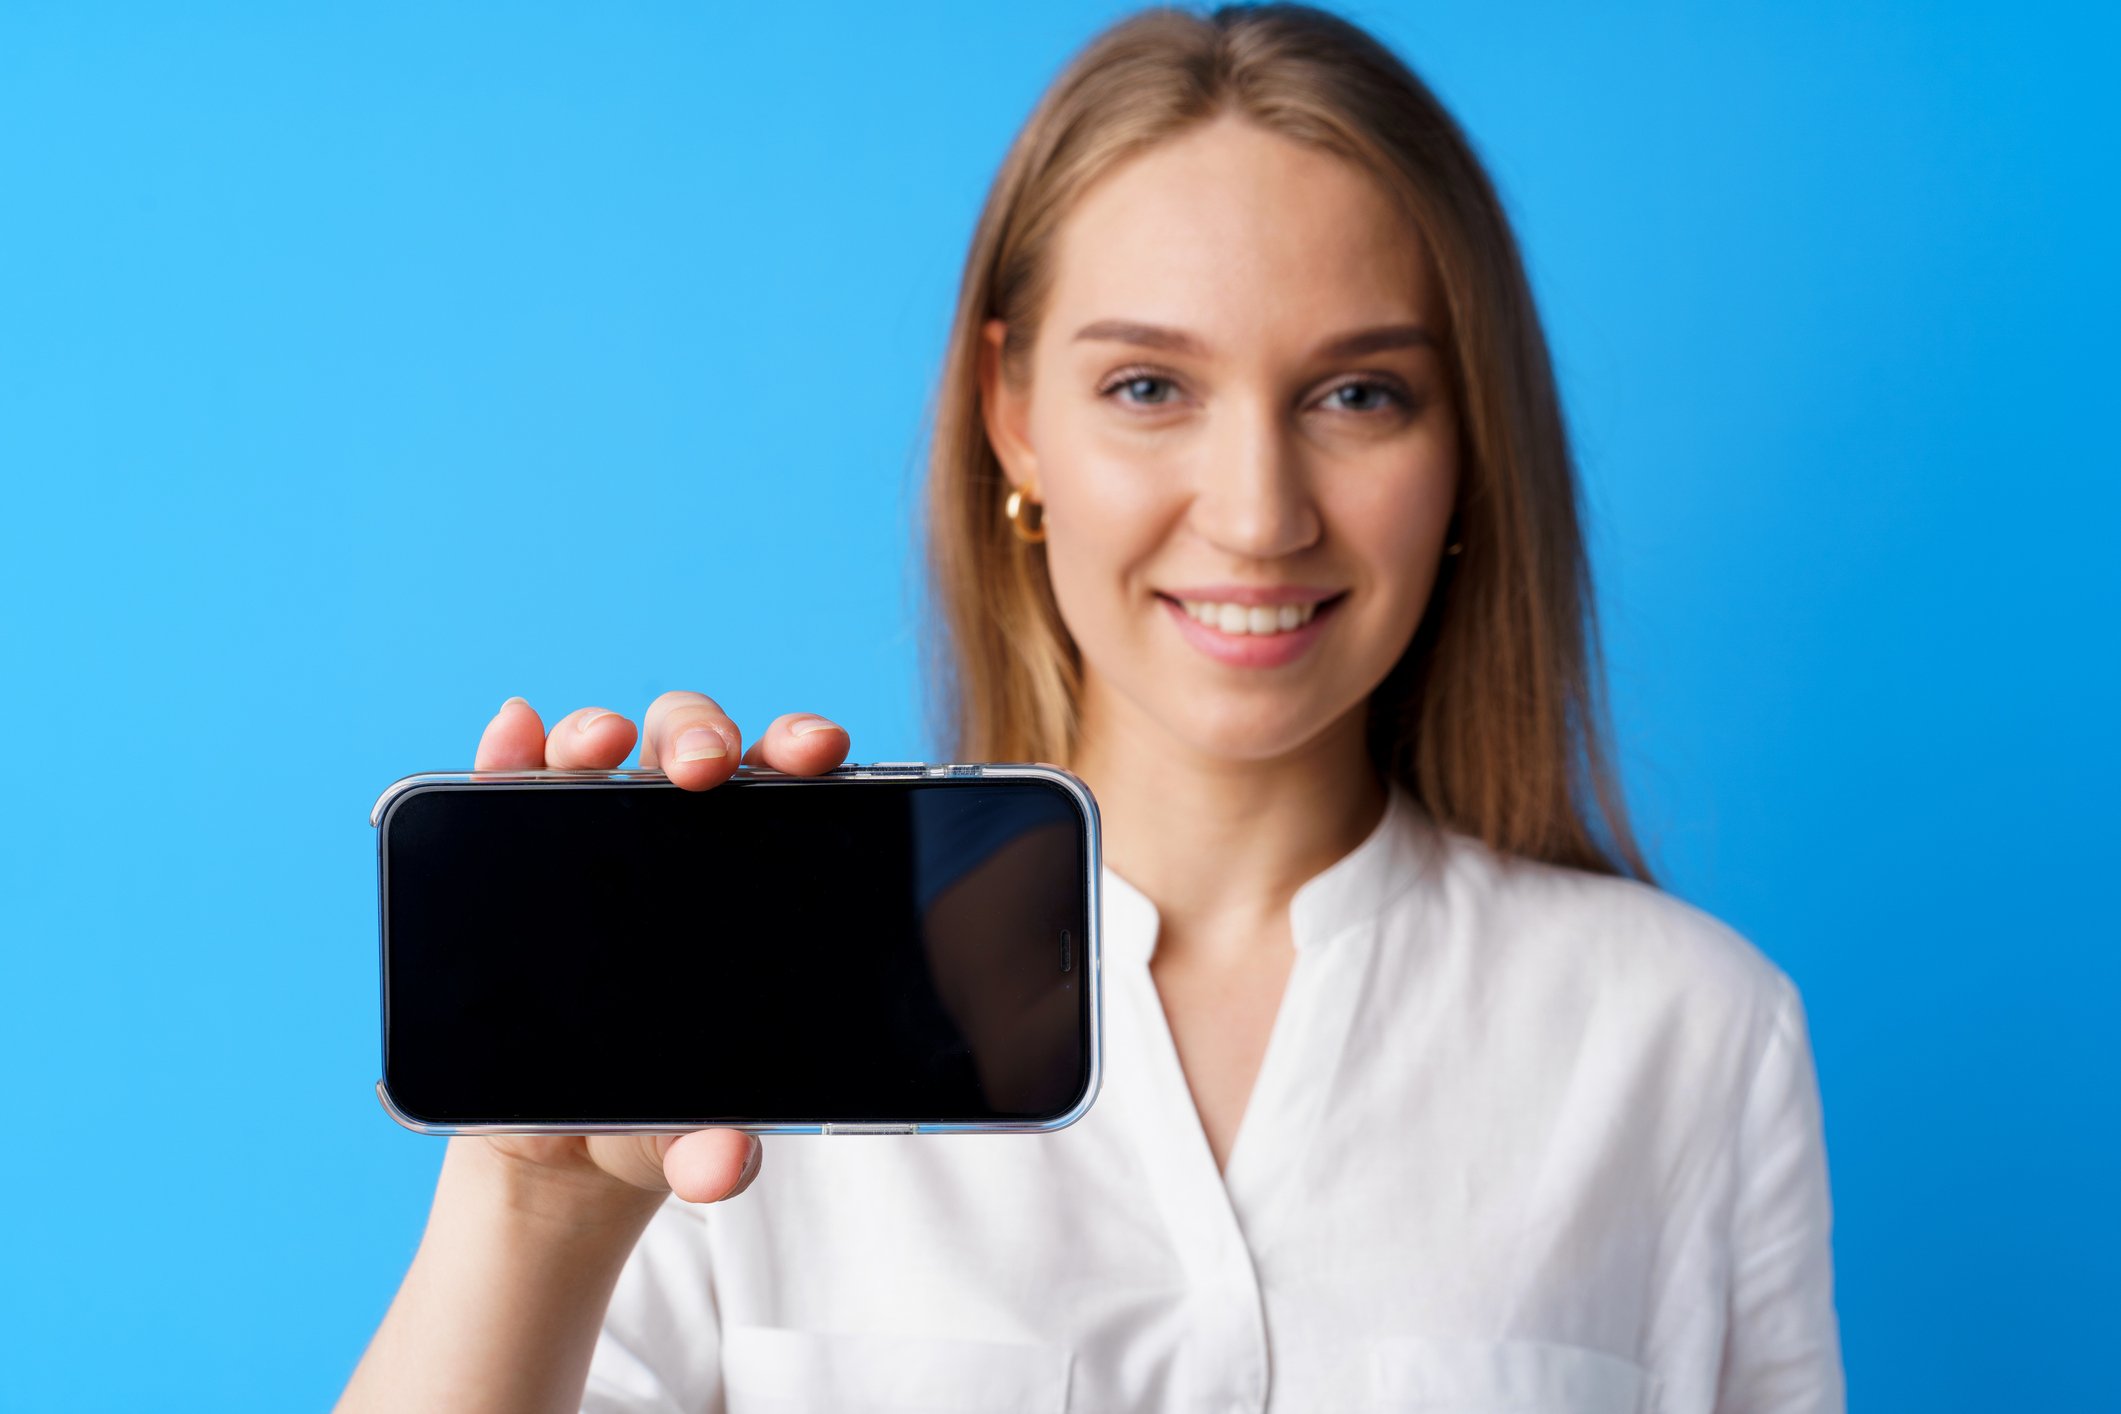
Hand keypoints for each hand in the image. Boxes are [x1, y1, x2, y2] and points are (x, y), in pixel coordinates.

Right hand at [460, 689, 851, 1209]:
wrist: (561, 1146)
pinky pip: (504, 786)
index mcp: (749, 872)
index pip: (784, 786)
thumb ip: (714, 1151)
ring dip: (595, 730)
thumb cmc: (661, 1108)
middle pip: (691, 745)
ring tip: (596, 743)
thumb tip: (725, 1165)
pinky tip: (512, 733)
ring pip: (598, 751)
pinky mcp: (501, 857)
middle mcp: (670, 834)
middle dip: (702, 732)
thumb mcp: (692, 1138)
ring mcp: (582, 837)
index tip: (822, 751)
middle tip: (705, 767)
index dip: (802, 749)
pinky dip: (508, 748)